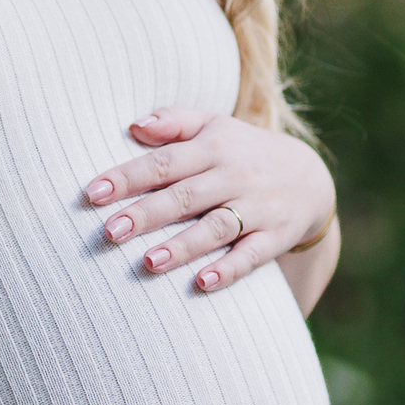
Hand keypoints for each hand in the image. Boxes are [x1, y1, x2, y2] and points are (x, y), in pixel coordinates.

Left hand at [84, 107, 337, 305]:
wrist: (311, 178)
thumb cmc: (244, 151)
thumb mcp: (214, 125)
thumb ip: (174, 122)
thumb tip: (133, 125)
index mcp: (213, 147)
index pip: (163, 162)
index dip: (127, 177)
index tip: (92, 193)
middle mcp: (234, 176)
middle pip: (184, 196)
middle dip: (146, 214)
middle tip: (109, 232)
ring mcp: (257, 208)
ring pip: (216, 228)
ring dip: (182, 246)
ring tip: (148, 262)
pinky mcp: (275, 237)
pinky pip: (252, 256)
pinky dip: (228, 270)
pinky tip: (201, 283)